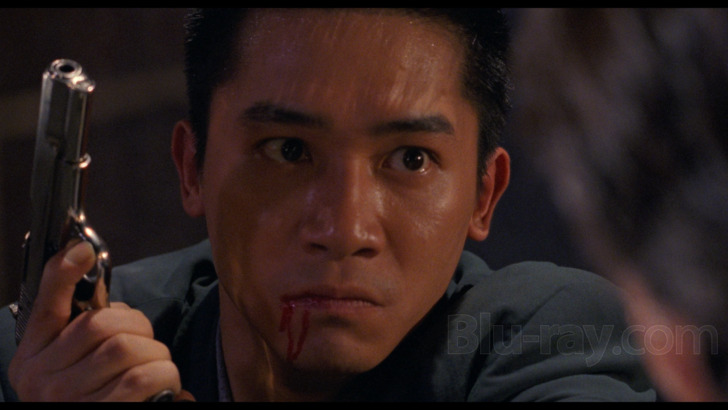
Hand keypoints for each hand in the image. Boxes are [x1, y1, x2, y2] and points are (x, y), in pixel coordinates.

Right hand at [8, 240, 186, 400]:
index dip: (63, 273)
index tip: (83, 250)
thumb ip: (81, 328)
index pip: (45, 307)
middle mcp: (43, 381)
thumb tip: (91, 269)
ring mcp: (70, 401)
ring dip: (158, 356)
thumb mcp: (72, 363)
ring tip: (158, 370)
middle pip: (102, 325)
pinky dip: (167, 379)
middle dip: (139, 328)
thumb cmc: (91, 397)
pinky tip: (168, 390)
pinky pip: (145, 380)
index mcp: (33, 360)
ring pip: (128, 350)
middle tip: (147, 345)